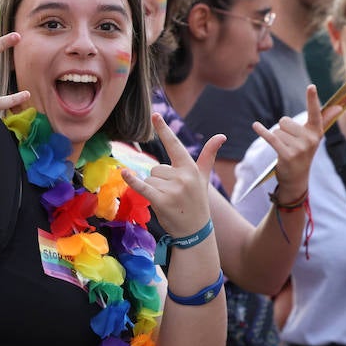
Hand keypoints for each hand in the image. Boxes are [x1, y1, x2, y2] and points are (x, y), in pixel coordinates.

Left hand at [121, 114, 224, 238]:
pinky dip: (132, 181)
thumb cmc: (197, 200)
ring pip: (149, 178)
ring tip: (168, 201)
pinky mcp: (161, 201)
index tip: (155, 115)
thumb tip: (221, 135)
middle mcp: (182, 177)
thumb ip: (208, 156)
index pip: (175, 145)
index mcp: (190, 168)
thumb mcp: (203, 177)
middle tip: (173, 194)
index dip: (164, 130)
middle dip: (160, 181)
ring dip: (153, 189)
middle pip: (155, 168)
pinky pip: (142, 186)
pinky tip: (124, 173)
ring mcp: (172, 189)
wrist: (195, 230)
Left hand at [254, 84, 336, 204]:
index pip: (315, 112)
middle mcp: (310, 139)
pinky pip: (272, 137)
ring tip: (284, 149)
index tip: (311, 86)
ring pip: (277, 130)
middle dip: (283, 129)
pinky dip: (262, 131)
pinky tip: (255, 125)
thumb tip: (339, 106)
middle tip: (289, 143)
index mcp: (316, 132)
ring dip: (277, 138)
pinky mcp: (287, 155)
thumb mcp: (314, 136)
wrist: (297, 177)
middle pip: (285, 121)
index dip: (312, 99)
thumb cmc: (304, 152)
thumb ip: (324, 119)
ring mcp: (300, 148)